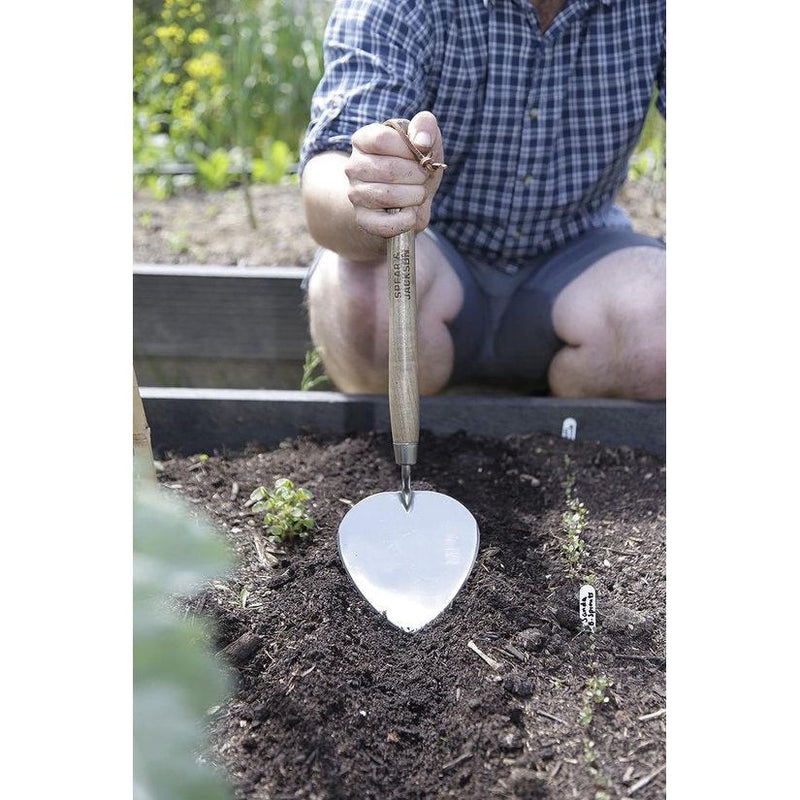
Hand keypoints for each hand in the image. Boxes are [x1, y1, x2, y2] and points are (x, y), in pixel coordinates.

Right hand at [345, 111, 443, 238]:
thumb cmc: (415, 164)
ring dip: (414, 196)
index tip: (420, 154)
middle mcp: (353, 166)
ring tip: (418, 194)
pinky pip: (384, 224)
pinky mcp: (363, 219)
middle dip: (417, 175)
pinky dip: (405, 220)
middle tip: (423, 177)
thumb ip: (425, 126)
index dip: (408, 149)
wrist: (407, 199)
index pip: (381, 139)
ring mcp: (355, 194)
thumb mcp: (425, 139)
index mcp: (363, 140)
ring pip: (387, 195)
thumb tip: (421, 141)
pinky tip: (410, 213)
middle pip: (388, 169)